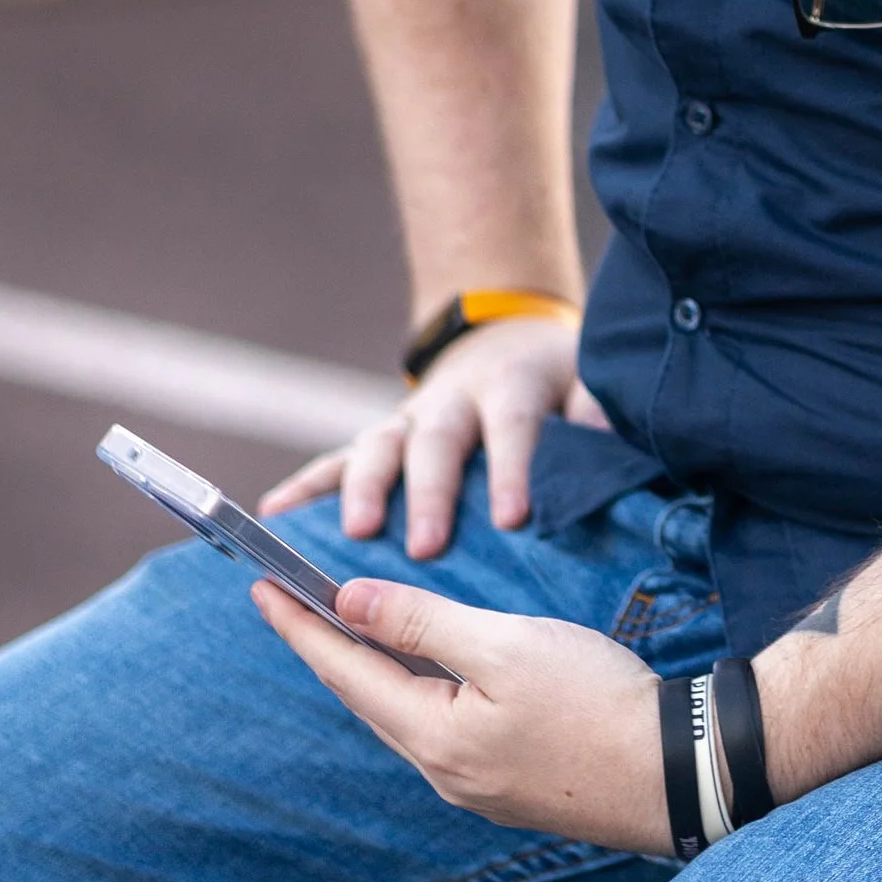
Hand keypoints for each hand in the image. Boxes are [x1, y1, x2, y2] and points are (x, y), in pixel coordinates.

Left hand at [249, 574, 671, 854]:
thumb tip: (347, 602)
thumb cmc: (598, 703)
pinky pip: (442, 731)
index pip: (345, 672)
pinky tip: (425, 676)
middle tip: (291, 601)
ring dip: (372, 672)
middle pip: (369, 699)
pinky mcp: (512, 787)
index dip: (300, 626)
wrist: (683, 772)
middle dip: (327, 648)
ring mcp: (478, 788)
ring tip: (346, 633)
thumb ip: (422, 623)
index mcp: (434, 736)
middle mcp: (444, 772)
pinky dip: (417, 692)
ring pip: (405, 718)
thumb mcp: (507, 646)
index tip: (259, 586)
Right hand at [257, 310, 599, 554]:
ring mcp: (409, 418)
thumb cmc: (554, 378)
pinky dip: (305, 485)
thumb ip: (594, 412)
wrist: (506, 334)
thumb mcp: (587, 381)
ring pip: (379, 447)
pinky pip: (335, 460)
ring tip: (354, 533)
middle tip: (426, 548)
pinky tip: (272, 515)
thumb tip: (608, 439)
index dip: (514, 470)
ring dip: (364, 489)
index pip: (513, 428)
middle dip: (429, 493)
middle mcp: (452, 401)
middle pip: (438, 442)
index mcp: (511, 388)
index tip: (514, 519)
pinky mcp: (380, 437)